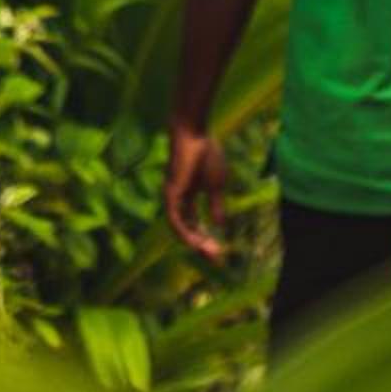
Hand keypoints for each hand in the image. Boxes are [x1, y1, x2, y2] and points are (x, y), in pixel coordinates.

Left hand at [164, 122, 229, 262]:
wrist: (195, 134)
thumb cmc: (206, 153)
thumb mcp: (216, 185)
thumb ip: (215, 205)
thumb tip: (219, 225)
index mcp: (190, 195)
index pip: (195, 223)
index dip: (206, 237)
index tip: (220, 251)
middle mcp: (178, 199)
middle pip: (188, 228)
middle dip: (202, 244)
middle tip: (216, 257)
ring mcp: (172, 197)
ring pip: (180, 227)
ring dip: (194, 241)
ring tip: (209, 251)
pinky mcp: (170, 193)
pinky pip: (174, 219)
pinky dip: (184, 231)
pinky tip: (195, 240)